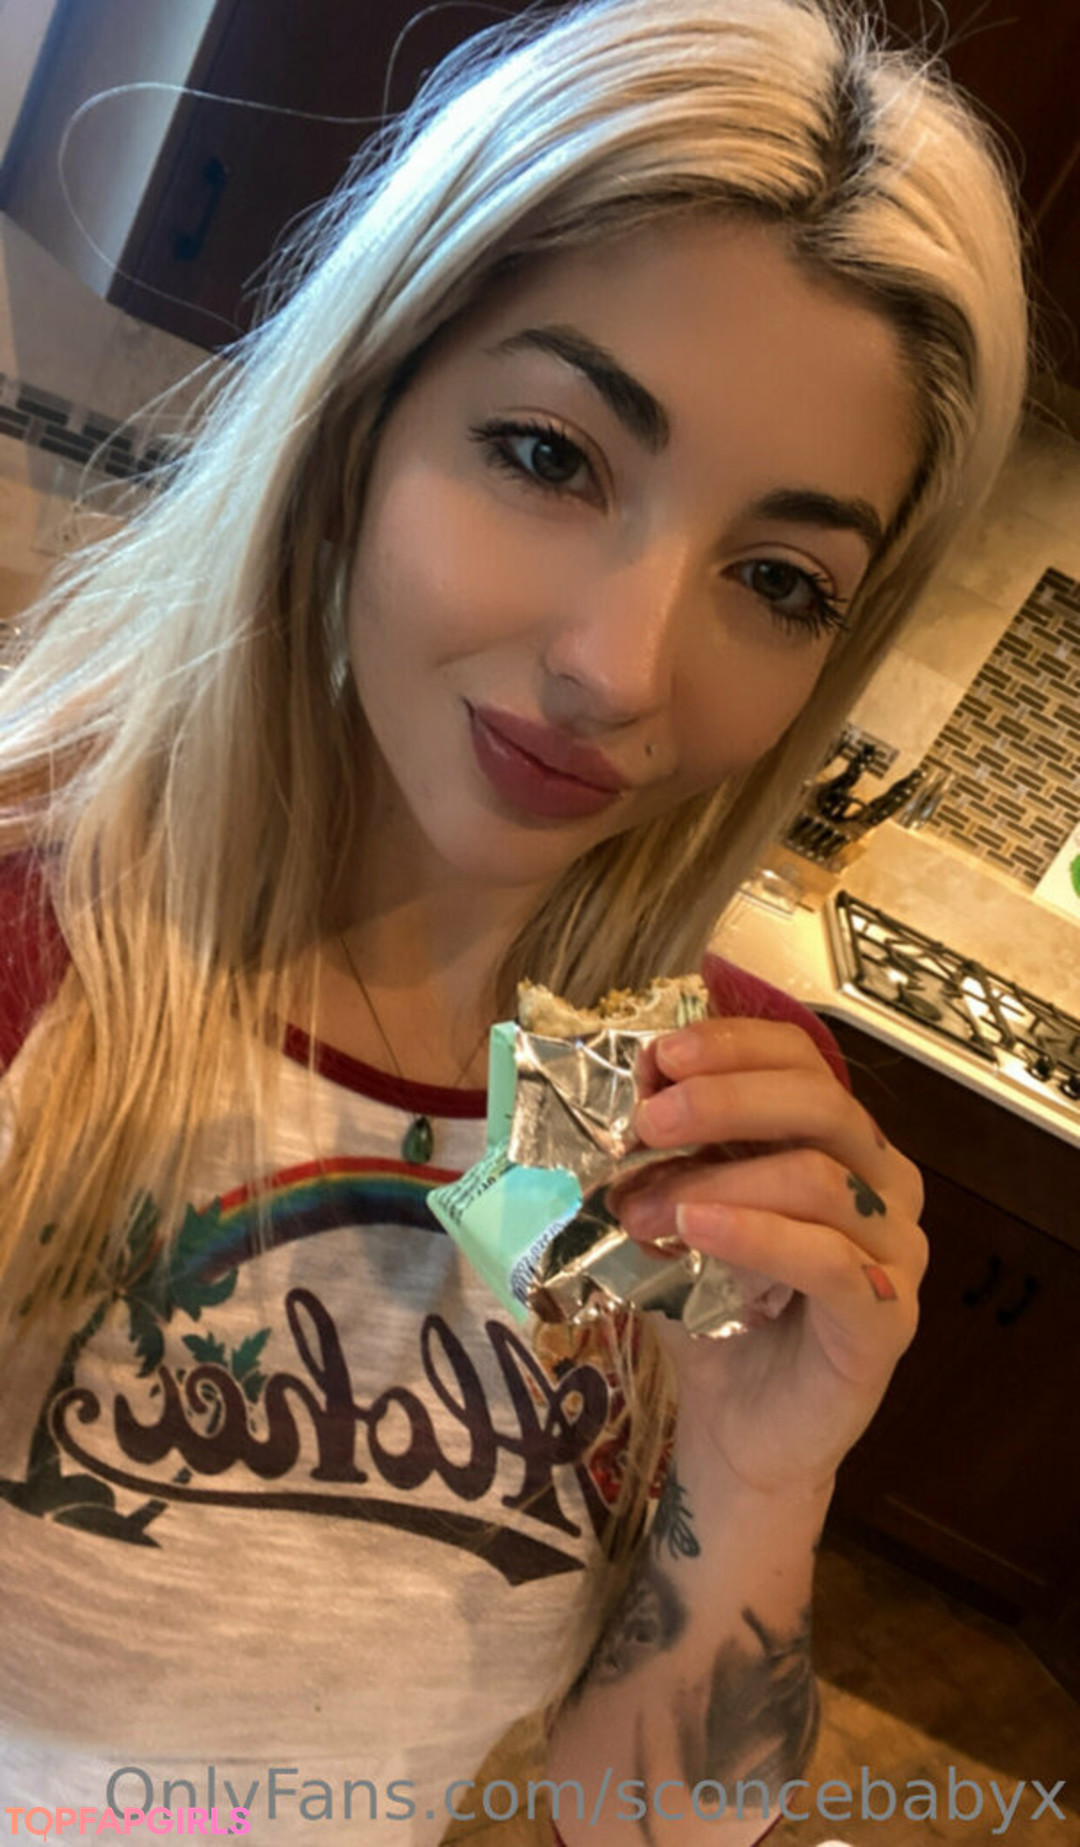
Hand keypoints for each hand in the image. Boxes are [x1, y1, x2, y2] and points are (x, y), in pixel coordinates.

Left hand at [615, 1017, 926, 1496]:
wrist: (734, 1430)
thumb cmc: (713, 1315)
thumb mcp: (679, 1213)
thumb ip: (669, 1151)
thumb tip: (634, 1080)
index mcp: (842, 1143)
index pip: (805, 1059)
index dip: (733, 1047)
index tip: (659, 1058)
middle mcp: (885, 1184)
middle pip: (820, 1102)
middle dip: (724, 1099)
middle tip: (646, 1122)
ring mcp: (897, 1252)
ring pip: (818, 1177)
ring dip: (715, 1179)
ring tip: (637, 1207)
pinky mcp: (887, 1319)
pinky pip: (830, 1260)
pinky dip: (755, 1233)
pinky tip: (695, 1229)